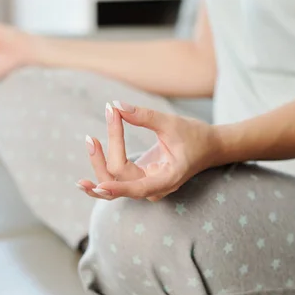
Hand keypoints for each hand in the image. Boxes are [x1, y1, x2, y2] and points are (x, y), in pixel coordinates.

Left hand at [77, 101, 219, 200]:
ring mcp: (146, 186)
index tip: (98, 186)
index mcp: (167, 179)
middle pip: (119, 180)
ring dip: (98, 163)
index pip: (138, 188)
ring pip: (113, 182)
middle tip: (93, 136)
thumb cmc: (195, 136)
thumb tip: (116, 106)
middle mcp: (154, 188)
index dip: (118, 188)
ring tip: (89, 141)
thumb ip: (144, 116)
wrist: (210, 147)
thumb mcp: (172, 124)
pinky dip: (101, 175)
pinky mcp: (140, 179)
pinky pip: (116, 180)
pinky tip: (84, 180)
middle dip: (102, 159)